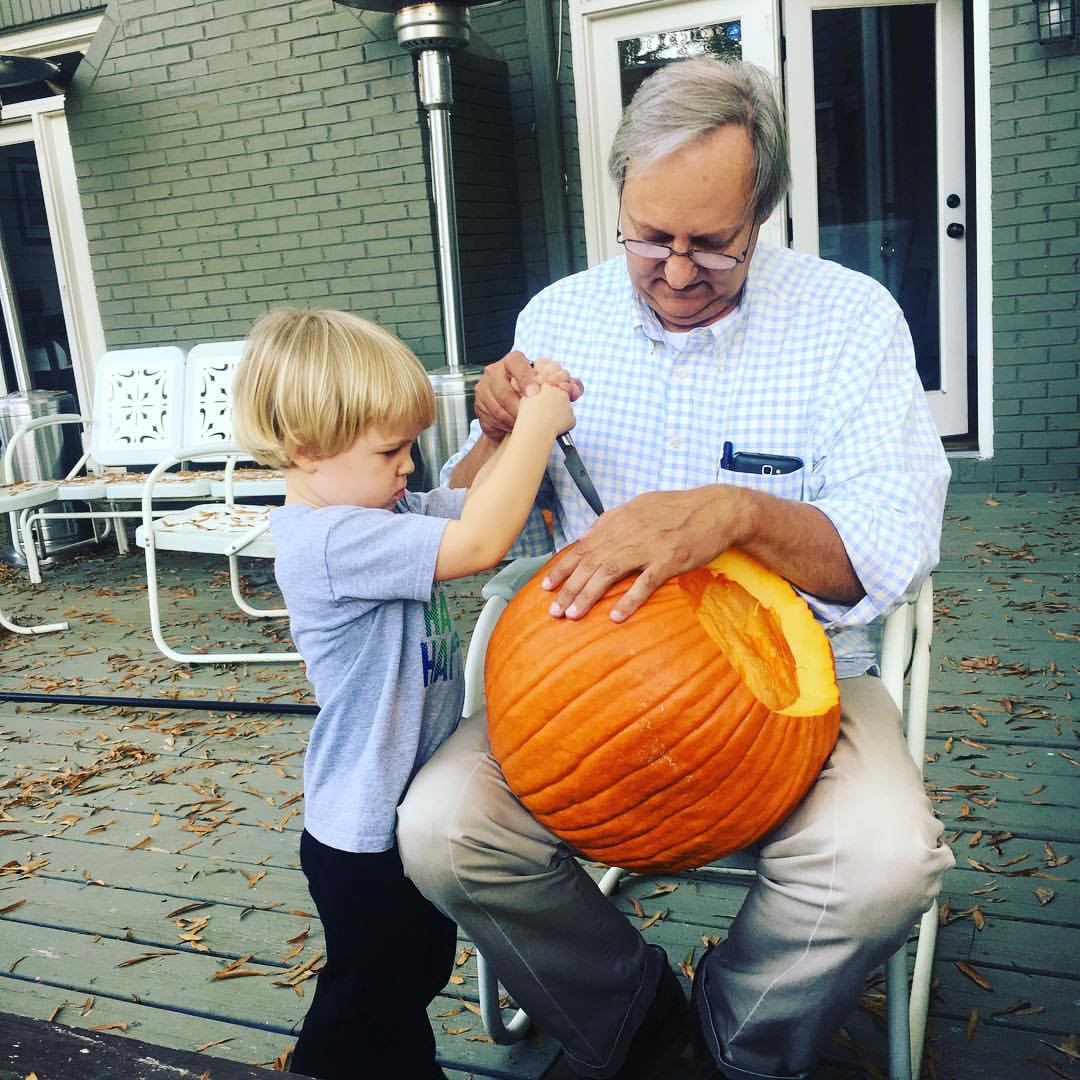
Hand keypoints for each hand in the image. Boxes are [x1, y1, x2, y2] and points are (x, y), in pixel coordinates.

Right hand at [474, 351, 581, 442]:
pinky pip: (489, 417)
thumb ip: (569, 387)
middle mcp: (495, 372)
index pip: (515, 361)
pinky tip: (512, 427)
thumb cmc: (535, 398)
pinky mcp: (479, 406)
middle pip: (501, 387)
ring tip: (522, 424)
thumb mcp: (555, 390)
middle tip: (528, 416)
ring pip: (494, 405)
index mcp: (513, 362)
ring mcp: (485, 388)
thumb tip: (575, 389)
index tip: (533, 393)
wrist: (516, 416)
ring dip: (510, 418)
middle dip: (516, 405)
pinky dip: (502, 425)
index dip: (524, 376)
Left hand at [542, 488, 751, 621]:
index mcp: (619, 520)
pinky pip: (645, 584)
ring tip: (572, 615)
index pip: (583, 546)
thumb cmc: (679, 509)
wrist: (718, 509)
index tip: (546, 586)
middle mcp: (628, 532)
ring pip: (609, 573)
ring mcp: (649, 546)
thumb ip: (612, 522)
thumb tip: (586, 537)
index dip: (562, 568)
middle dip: (568, 587)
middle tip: (553, 611)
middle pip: (591, 563)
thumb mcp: (640, 506)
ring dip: (588, 595)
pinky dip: (629, 600)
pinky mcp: (669, 560)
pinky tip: (615, 617)